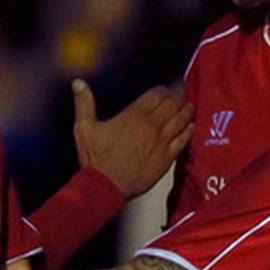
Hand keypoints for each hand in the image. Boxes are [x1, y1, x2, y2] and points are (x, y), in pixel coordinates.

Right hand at [72, 80, 190, 198]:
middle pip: (172, 104)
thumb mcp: (84, 128)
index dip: (162, 90)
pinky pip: (183, 140)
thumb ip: (84, 103)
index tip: (164, 88)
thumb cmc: (96, 159)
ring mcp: (161, 142)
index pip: (155, 95)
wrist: (107, 186)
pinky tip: (191, 126)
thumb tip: (78, 83)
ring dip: (186, 110)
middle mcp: (151, 126)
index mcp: (134, 116)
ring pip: (181, 120)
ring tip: (189, 105)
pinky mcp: (166, 158)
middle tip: (181, 92)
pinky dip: (188, 131)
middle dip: (178, 96)